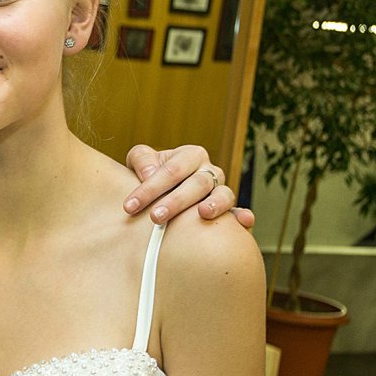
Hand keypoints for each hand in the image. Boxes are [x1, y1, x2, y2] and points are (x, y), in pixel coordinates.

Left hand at [123, 144, 252, 227]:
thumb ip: (142, 160)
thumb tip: (149, 173)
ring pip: (223, 195)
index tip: (129, 206)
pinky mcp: (228, 210)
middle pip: (197, 183)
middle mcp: (210, 171)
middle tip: (155, 218)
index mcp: (191, 155)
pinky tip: (245, 221)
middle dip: (175, 201)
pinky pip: (237, 212)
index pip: (171, 170)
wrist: (163, 190)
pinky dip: (243, 216)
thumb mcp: (142, 161)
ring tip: (202, 215)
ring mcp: (221, 190)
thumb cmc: (151, 174)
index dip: (150, 188)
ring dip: (214, 205)